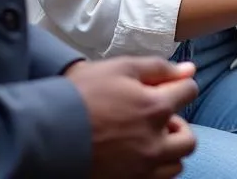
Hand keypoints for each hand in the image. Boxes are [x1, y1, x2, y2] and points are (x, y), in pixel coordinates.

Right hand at [66, 57, 197, 177]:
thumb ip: (160, 69)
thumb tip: (190, 70)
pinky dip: (153, 169)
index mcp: (156, 108)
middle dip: (178, 126)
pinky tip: (136, 156)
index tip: (167, 88)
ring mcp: (140, 168)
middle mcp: (154, 143)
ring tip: (147, 140)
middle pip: (188, 139)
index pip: (190, 92)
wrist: (45, 132)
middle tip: (156, 119)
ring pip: (174, 165)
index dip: (180, 86)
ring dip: (168, 151)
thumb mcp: (122, 68)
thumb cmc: (83, 95)